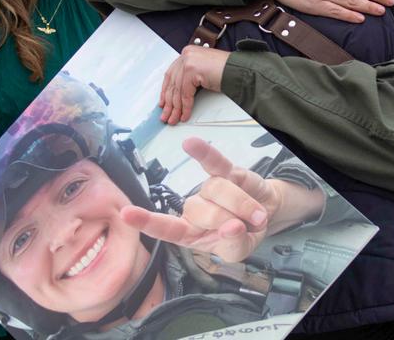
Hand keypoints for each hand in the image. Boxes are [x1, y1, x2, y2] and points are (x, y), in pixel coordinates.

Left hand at [120, 138, 282, 262]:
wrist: (268, 213)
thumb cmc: (245, 234)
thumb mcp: (239, 251)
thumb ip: (233, 244)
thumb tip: (232, 228)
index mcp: (190, 234)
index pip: (166, 229)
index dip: (146, 222)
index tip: (125, 213)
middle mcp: (194, 209)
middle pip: (205, 212)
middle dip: (232, 221)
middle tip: (247, 228)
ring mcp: (208, 188)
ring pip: (219, 191)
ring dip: (244, 206)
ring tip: (257, 216)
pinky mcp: (226, 171)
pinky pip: (214, 161)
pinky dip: (203, 153)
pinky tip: (190, 143)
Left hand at [159, 46, 227, 124]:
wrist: (240, 71)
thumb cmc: (227, 71)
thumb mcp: (203, 72)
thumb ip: (190, 78)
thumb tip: (177, 95)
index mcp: (188, 53)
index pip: (171, 74)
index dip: (166, 91)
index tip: (163, 102)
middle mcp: (187, 54)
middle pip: (172, 83)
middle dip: (169, 102)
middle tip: (166, 115)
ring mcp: (189, 61)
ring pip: (177, 90)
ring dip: (175, 108)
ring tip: (173, 119)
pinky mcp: (192, 69)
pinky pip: (185, 94)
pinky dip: (185, 107)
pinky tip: (184, 115)